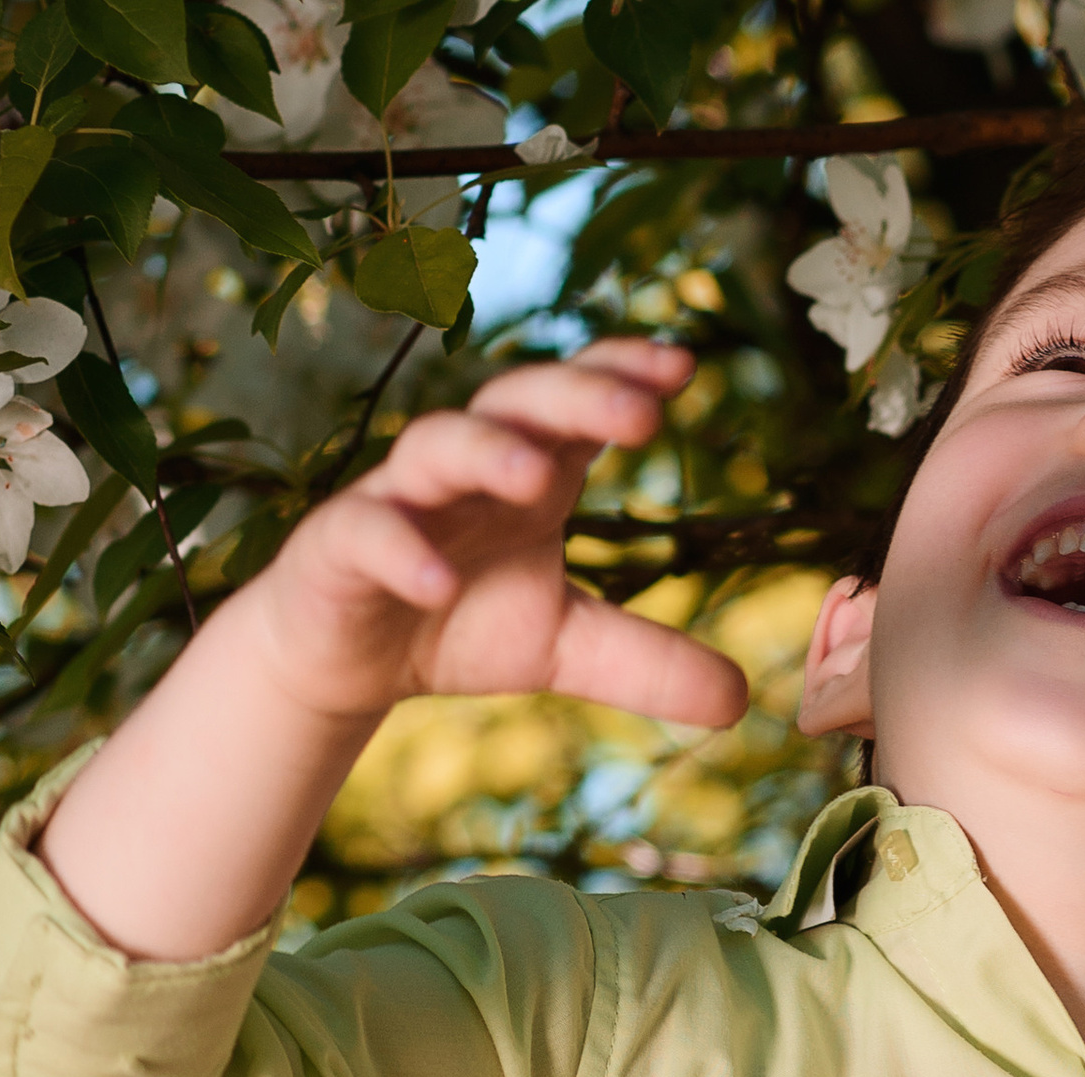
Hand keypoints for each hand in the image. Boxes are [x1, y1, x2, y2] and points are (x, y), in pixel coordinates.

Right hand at [234, 341, 746, 727]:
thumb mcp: (570, 648)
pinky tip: (439, 583)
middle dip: (578, 397)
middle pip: (521, 403)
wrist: (351, 658)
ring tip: (536, 477)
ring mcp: (400, 497)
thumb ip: (649, 664)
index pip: (580, 402)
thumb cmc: (462, 621)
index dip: (623, 374)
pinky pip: (368, 533)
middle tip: (641, 413)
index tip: (685, 367)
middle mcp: (468, 467)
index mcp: (531, 473)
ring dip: (487, 452)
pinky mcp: (339, 545)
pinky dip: (404, 553)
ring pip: (439, 446)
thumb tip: (744, 701)